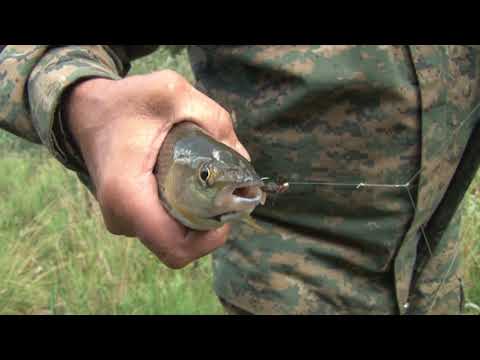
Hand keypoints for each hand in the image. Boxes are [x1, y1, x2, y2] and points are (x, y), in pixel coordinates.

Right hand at [64, 70, 249, 268]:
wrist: (86, 112)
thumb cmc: (124, 102)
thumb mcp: (172, 93)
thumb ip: (214, 120)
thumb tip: (244, 160)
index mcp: (128, 194)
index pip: (176, 248)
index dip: (210, 238)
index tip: (228, 207)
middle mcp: (122, 218)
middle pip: (180, 246)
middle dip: (210, 224)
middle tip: (226, 190)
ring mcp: (124, 221)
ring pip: (174, 239)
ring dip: (198, 218)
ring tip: (208, 183)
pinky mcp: (129, 217)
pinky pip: (165, 228)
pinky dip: (185, 214)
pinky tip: (191, 186)